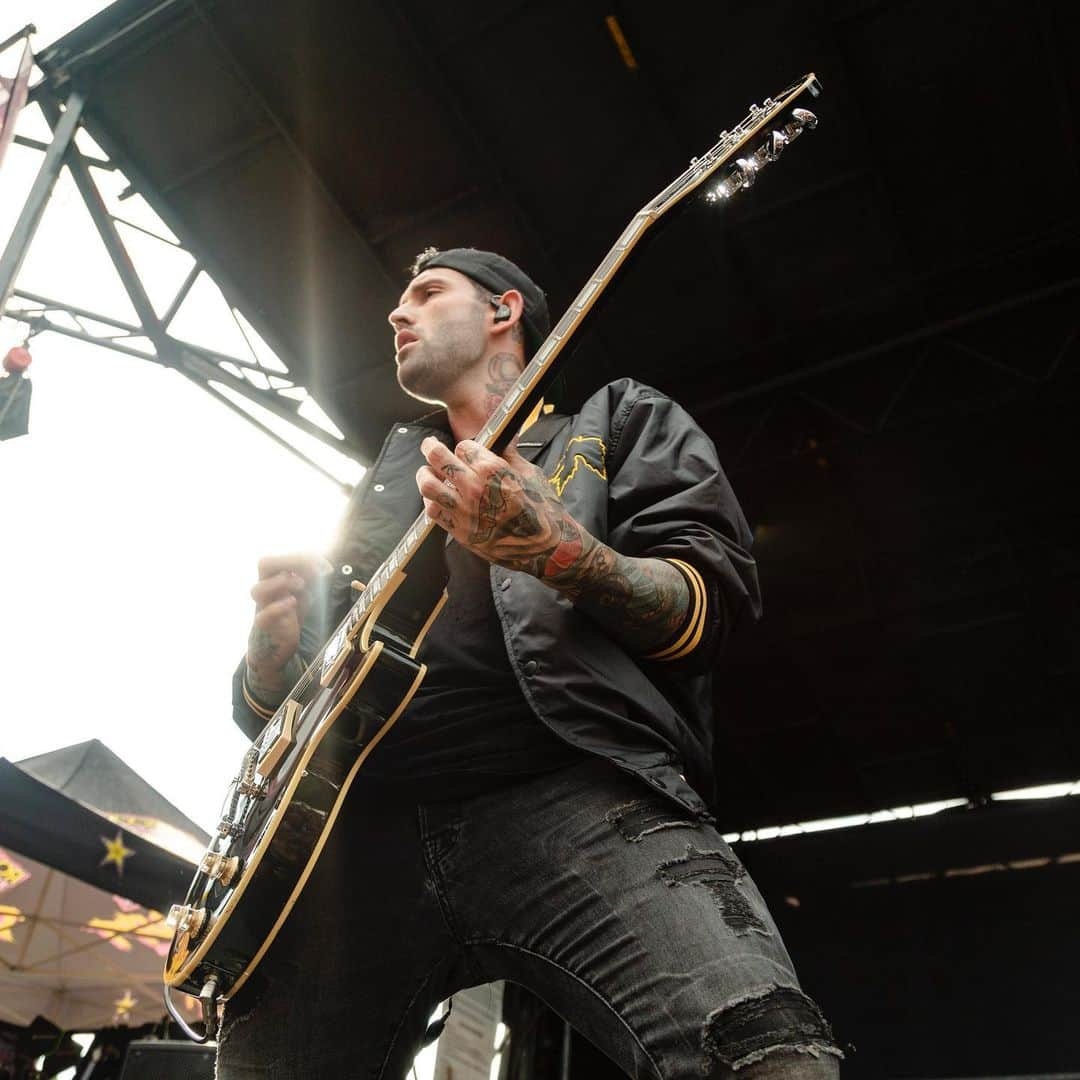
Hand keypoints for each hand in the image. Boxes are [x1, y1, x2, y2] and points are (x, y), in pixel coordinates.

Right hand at [245, 553, 329, 695]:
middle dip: (289, 561)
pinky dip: (278, 608)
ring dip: (281, 583)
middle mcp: (267, 588)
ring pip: (257, 590)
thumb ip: (312, 577)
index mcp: (275, 577)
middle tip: (310, 568)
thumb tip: (325, 568)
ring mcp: (263, 607)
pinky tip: (292, 603)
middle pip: (263, 564)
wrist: (277, 642)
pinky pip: (263, 616)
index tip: (324, 567)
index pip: (283, 555)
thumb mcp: (305, 592)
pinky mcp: (266, 626)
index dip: (300, 556)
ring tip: (301, 584)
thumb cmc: (291, 612)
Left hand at [416, 437, 578, 575]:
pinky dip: (430, 501)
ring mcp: (464, 510)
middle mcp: (474, 487)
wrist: (545, 547)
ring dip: (424, 475)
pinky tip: (435, 497)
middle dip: (431, 447)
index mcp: (492, 469)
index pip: (463, 446)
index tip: (466, 450)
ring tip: (426, 472)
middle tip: (429, 445)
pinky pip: (433, 511)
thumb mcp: (530, 474)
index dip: (466, 447)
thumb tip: (501, 442)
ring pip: (428, 486)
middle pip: (438, 458)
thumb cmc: (543, 509)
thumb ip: (509, 456)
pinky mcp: (460, 531)